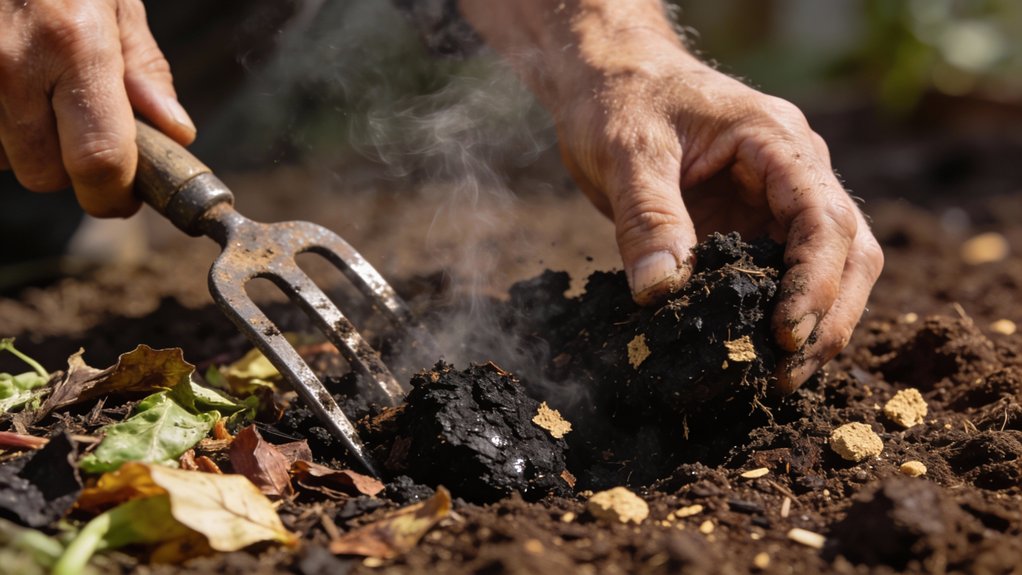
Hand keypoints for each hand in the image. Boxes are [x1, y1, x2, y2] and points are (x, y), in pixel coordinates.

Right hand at [0, 0, 193, 216]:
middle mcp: (12, 67)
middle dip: (71, 168)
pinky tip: (7, 84)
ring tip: (36, 89)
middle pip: (46, 175)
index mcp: (74, 46)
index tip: (125, 198)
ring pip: (6, 161)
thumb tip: (174, 130)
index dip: (114, 194)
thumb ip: (143, 68)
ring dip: (26, 144)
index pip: (98, 160)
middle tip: (81, 129)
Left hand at [460, 0, 883, 391]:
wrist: (611, 81)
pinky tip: (754, 352)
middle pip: (849, 249)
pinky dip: (780, 313)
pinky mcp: (753, 222)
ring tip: (777, 376)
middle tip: (785, 374)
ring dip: (815, 322)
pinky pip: (783, 272)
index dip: (814, 281)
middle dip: (828, 315)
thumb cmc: (621, 101)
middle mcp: (794, 169)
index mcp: (776, 140)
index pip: (823, 216)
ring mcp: (777, 198)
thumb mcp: (626, 151)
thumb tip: (661, 292)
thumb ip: (647, 216)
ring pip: (830, 266)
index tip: (784, 334)